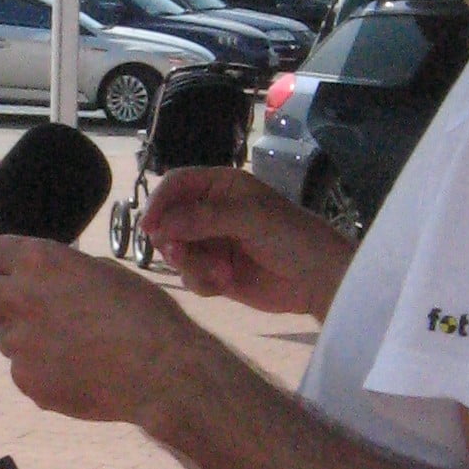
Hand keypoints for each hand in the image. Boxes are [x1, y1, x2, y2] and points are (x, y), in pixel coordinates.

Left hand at [0, 236, 197, 427]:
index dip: (4, 263)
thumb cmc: (144, 314)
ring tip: (70, 348)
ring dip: (25, 340)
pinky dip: (42, 372)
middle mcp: (20, 297)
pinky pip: (23, 372)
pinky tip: (77, 373)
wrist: (161, 372)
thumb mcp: (104, 271)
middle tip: (12, 307)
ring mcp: (19, 343)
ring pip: (3, 337)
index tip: (15, 273)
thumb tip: (46, 270)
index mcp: (41, 261)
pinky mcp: (26, 381)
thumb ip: (64, 268)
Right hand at [142, 168, 350, 318]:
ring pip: (176, 252)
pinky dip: (202, 281)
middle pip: (169, 221)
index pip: (176, 185)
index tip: (149, 227)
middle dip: (173, 240)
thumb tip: (160, 225)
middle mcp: (211, 213)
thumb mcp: (250, 218)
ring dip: (192, 264)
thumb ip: (204, 218)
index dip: (159, 203)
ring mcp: (212, 244)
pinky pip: (190, 277)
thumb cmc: (292, 236)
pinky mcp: (216, 273)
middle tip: (182, 254)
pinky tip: (226, 283)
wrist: (319, 279)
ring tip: (219, 272)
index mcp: (221, 187)